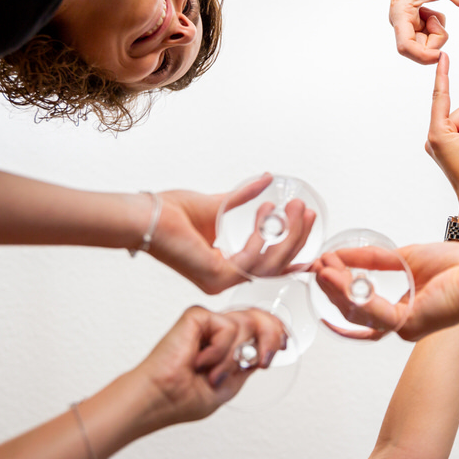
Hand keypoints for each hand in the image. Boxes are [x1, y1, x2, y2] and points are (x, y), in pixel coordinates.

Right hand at [132, 306, 287, 429]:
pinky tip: (201, 361)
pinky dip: (220, 350)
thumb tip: (267, 350)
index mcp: (227, 345)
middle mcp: (219, 331)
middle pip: (259, 316)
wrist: (159, 399)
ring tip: (214, 375)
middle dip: (270, 336)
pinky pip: (228, 326)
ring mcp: (209, 322)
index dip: (277, 331)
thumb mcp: (230, 383)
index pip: (260, 326)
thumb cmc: (183, 397)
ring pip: (247, 323)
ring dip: (233, 358)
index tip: (283, 346)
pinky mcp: (197, 316)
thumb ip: (249, 362)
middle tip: (261, 360)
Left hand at [149, 174, 316, 293]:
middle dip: (297, 238)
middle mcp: (224, 278)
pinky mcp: (217, 275)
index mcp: (224, 266)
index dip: (292, 253)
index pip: (267, 265)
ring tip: (297, 210)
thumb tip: (266, 178)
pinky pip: (252, 259)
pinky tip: (266, 214)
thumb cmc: (170, 214)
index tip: (310, 238)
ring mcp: (221, 280)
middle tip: (307, 212)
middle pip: (276, 265)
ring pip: (270, 264)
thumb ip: (243, 197)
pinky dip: (263, 235)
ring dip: (289, 235)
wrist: (148, 216)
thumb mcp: (218, 204)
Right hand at [312, 241, 458, 340]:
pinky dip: (351, 292)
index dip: (340, 290)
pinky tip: (337, 277)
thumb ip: (375, 260)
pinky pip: (372, 310)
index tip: (324, 269)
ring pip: (359, 312)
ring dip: (337, 289)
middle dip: (333, 288)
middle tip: (317, 268)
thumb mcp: (407, 257)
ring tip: (322, 269)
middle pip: (355, 311)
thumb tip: (345, 255)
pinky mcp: (408, 324)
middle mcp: (401, 324)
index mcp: (404, 310)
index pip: (363, 306)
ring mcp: (404, 327)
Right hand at [390, 0, 458, 63]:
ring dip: (436, 31)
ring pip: (424, 42)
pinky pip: (428, 32)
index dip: (423, 55)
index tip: (442, 53)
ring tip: (436, 9)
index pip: (406, 47)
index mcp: (400, 13)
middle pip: (418, 48)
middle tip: (441, 18)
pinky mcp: (414, 18)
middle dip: (435, 39)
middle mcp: (401, 20)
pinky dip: (437, 25)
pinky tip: (435, 9)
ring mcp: (407, 20)